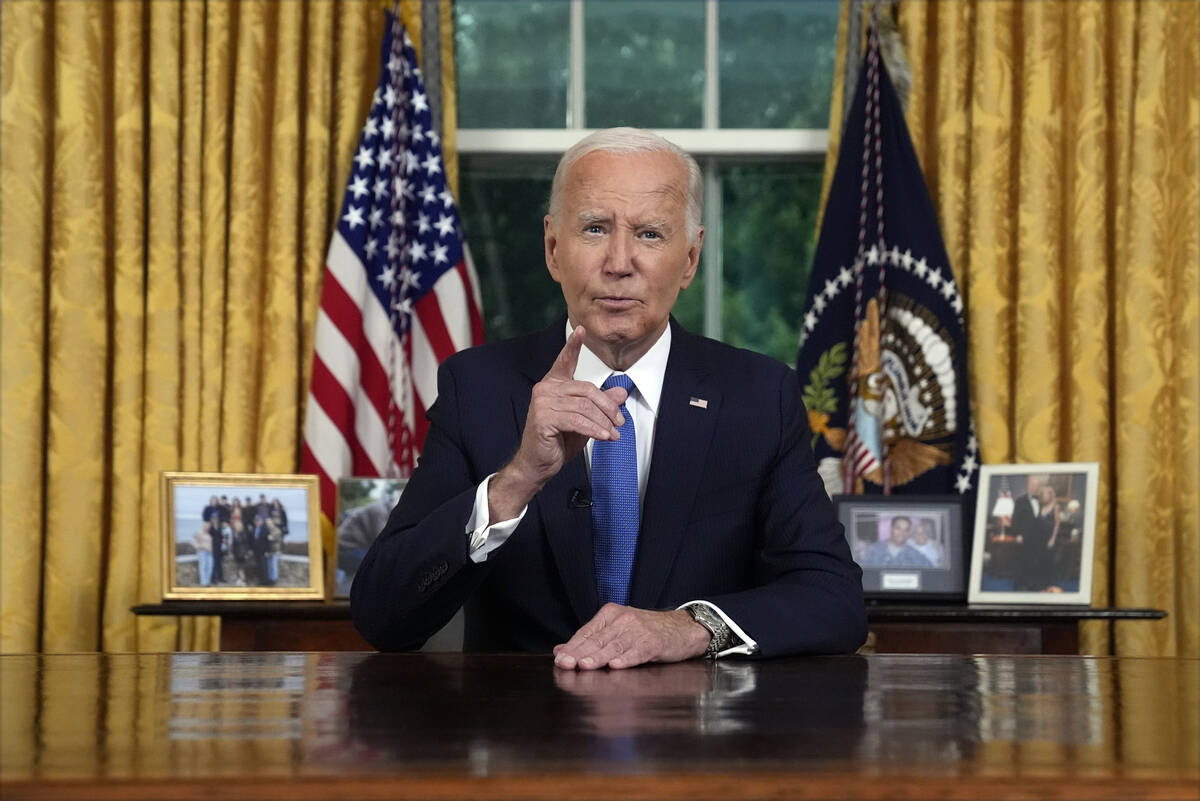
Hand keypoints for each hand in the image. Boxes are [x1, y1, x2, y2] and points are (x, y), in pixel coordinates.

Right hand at [489, 326, 627, 519]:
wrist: (537, 465)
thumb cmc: (557, 442)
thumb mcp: (585, 420)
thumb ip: (601, 405)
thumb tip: (621, 392)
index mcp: (553, 385)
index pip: (564, 361)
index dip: (573, 345)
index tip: (581, 330)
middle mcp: (546, 389)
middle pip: (587, 390)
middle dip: (608, 407)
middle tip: (620, 421)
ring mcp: (543, 403)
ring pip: (585, 407)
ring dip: (603, 422)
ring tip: (614, 434)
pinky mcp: (544, 418)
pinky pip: (577, 421)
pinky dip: (595, 429)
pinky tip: (604, 437)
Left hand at [552, 604, 711, 669]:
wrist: (683, 628)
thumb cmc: (647, 632)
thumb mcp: (617, 630)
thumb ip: (590, 640)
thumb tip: (560, 650)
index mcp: (611, 614)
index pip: (587, 632)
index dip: (573, 646)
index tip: (560, 659)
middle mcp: (624, 619)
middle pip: (598, 639)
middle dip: (580, 653)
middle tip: (566, 664)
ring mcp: (639, 630)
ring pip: (615, 645)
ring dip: (599, 657)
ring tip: (585, 666)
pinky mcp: (655, 642)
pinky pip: (638, 651)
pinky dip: (626, 659)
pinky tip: (616, 665)